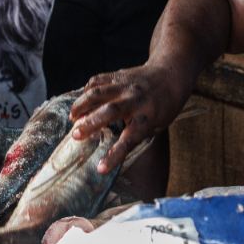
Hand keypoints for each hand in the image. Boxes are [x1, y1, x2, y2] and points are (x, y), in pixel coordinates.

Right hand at [69, 62, 192, 174]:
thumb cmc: (163, 107)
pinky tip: (83, 101)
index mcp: (147, 119)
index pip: (129, 141)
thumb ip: (135, 134)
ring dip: (81, 105)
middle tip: (75, 135)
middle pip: (110, 112)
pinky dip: (86, 90)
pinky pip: (97, 80)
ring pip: (98, 93)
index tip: (100, 168)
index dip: (114, 155)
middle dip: (90, 124)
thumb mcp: (156, 126)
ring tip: (73, 117)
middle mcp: (135, 101)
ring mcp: (125, 86)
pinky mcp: (118, 75)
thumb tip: (109, 146)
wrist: (170, 75)